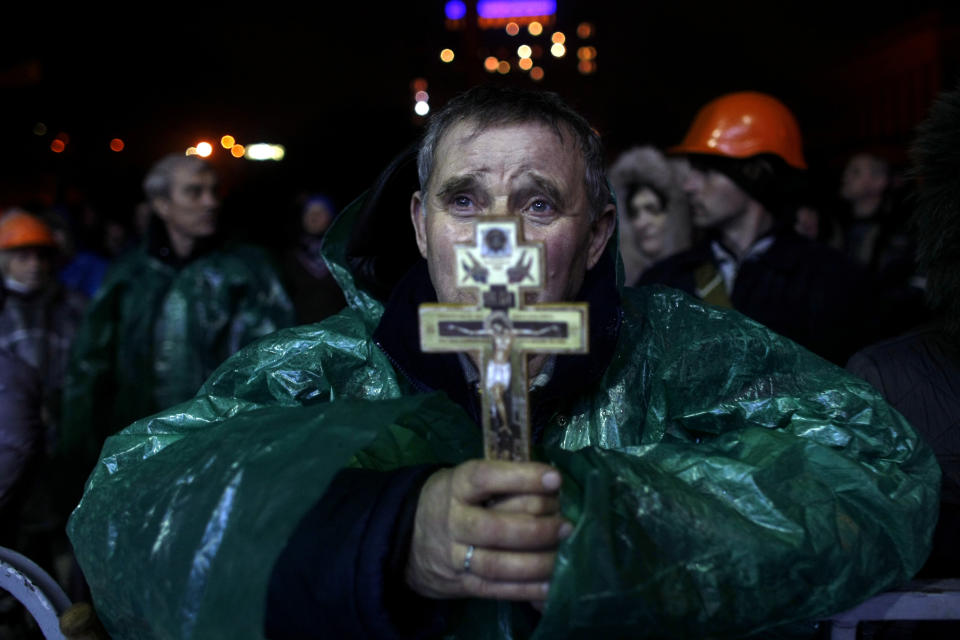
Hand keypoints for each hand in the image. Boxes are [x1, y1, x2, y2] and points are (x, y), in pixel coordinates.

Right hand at [405, 459, 571, 601]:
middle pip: (494, 527)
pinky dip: (527, 589)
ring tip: (562, 554)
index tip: (555, 479)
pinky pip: (497, 589)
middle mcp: (454, 520)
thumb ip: (503, 480)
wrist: (413, 537)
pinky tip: (551, 585)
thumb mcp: (468, 479)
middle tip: (565, 525)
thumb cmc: (458, 499)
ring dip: (536, 562)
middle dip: (536, 527)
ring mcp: (455, 555)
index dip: (522, 478)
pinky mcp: (463, 583)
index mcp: (456, 486)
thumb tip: (554, 485)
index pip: (485, 478)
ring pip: (496, 564)